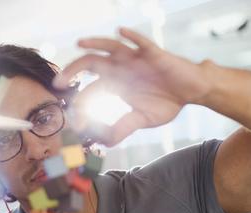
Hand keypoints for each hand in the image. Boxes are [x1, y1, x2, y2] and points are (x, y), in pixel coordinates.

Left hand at [53, 27, 212, 145]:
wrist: (192, 90)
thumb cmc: (167, 101)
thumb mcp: (142, 119)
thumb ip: (123, 128)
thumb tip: (105, 142)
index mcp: (116, 84)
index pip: (91, 90)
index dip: (80, 103)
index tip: (74, 119)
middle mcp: (120, 69)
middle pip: (91, 64)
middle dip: (73, 71)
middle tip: (58, 83)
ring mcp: (135, 59)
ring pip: (110, 47)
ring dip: (95, 43)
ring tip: (80, 43)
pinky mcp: (153, 54)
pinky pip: (141, 42)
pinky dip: (131, 36)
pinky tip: (121, 31)